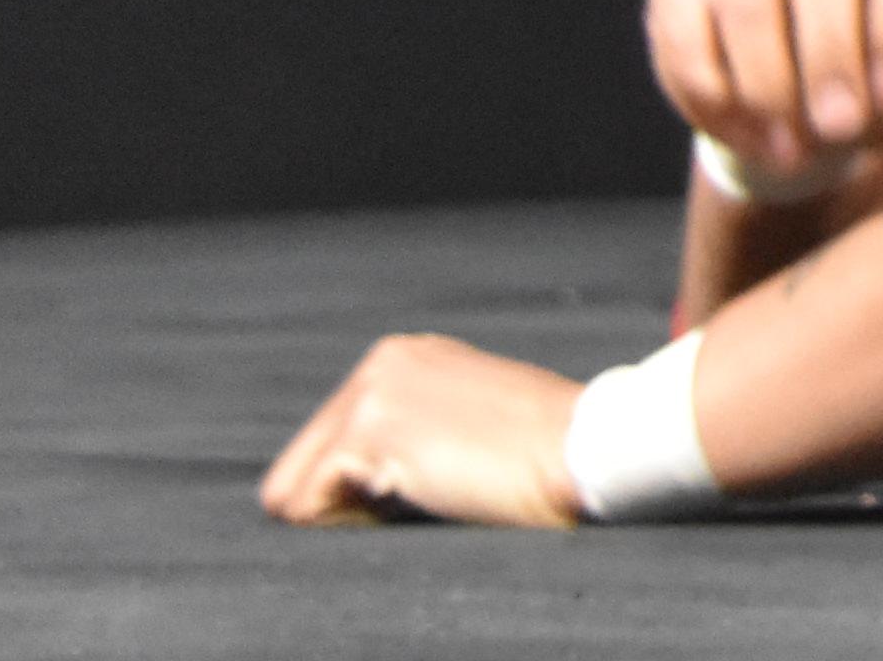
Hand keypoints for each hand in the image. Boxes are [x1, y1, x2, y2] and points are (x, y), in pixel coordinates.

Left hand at [259, 331, 593, 527]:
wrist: (587, 445)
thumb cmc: (545, 449)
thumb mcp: (469, 422)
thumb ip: (413, 432)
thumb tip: (355, 488)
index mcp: (406, 358)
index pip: (328, 446)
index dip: (364, 488)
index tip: (428, 485)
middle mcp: (382, 362)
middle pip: (299, 468)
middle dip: (346, 502)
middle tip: (423, 499)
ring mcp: (372, 390)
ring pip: (295, 491)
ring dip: (350, 515)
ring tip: (424, 497)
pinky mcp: (370, 427)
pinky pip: (306, 505)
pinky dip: (352, 524)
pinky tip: (419, 498)